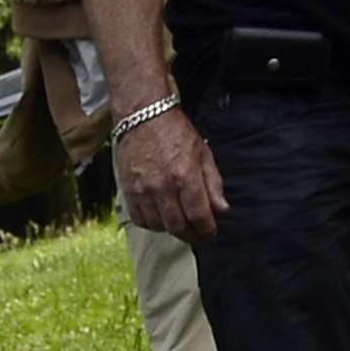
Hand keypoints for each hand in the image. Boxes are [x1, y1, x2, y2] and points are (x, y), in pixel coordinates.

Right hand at [114, 104, 227, 241]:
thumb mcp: (202, 153)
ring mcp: (143, 190)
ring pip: (159, 226)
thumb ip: (213, 183)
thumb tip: (221, 209)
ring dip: (172, 229)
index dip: (206, 230)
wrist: (143, 115)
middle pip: (178, 227)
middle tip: (197, 234)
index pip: (199, 216)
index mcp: (185, 175)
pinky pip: (140, 219)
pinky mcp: (128, 191)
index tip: (210, 233)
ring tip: (180, 223)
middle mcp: (163, 186)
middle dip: (191, 235)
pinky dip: (152, 223)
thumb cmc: (174, 131)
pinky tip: (160, 216)